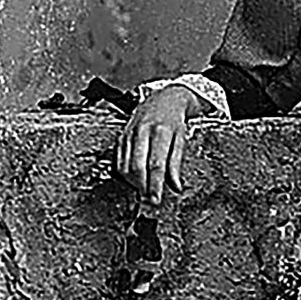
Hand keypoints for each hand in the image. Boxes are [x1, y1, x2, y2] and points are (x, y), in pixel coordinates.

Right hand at [114, 85, 206, 204]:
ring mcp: (129, 134)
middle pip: (137, 167)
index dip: (154, 185)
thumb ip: (176, 164)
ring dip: (133, 182)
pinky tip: (135, 179)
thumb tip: (176, 187)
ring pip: (125, 165)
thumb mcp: (181, 139)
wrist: (163, 99)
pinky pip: (119, 160)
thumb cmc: (174, 121)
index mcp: (160, 132)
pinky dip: (126, 174)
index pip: (156, 164)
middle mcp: (142, 132)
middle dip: (142, 187)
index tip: (155, 200)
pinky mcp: (121, 136)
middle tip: (149, 201)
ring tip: (144, 191)